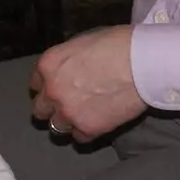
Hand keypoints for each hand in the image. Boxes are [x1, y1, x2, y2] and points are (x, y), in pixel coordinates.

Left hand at [28, 25, 145, 141]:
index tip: (60, 87)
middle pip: (40, 109)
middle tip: (70, 103)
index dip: (48, 86)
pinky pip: (79, 138)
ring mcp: (68, 112)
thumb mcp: (85, 41)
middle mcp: (52, 91)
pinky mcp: (87, 128)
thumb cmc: (120, 44)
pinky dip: (87, 131)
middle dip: (53, 107)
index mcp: (49, 65)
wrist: (144, 62)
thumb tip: (71, 69)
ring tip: (86, 114)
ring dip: (69, 121)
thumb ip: (69, 59)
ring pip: (56, 127)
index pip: (35, 83)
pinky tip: (100, 121)